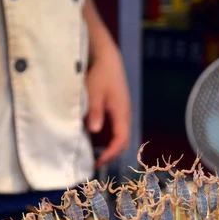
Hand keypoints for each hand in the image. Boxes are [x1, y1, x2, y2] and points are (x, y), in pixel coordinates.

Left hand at [86, 41, 130, 167]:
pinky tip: (96, 139)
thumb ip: (94, 111)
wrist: (106, 57)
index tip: (98, 162)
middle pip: (123, 141)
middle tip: (96, 162)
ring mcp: (122, 112)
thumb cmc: (99, 73)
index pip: (121, 140)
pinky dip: (109, 138)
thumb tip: (94, 130)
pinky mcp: (117, 108)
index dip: (111, 153)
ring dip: (110, 146)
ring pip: (120, 135)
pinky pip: (116, 128)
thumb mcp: (93, 91)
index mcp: (121, 113)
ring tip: (96, 154)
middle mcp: (125, 115)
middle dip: (111, 153)